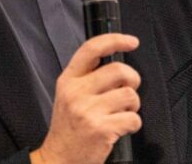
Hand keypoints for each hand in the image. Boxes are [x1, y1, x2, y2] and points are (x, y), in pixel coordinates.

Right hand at [30, 34, 141, 163]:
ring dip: (132, 105)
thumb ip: (86, 77)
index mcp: (68, 80)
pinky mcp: (101, 129)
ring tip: (121, 113)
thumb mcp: (67, 96)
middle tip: (128, 89)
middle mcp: (76, 92)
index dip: (115, 40)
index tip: (131, 41)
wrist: (58, 159)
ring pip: (129, 95)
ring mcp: (88, 110)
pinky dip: (133, 124)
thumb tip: (115, 63)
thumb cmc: (67, 129)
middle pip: (118, 70)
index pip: (91, 49)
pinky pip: (133, 118)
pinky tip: (121, 127)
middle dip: (132, 80)